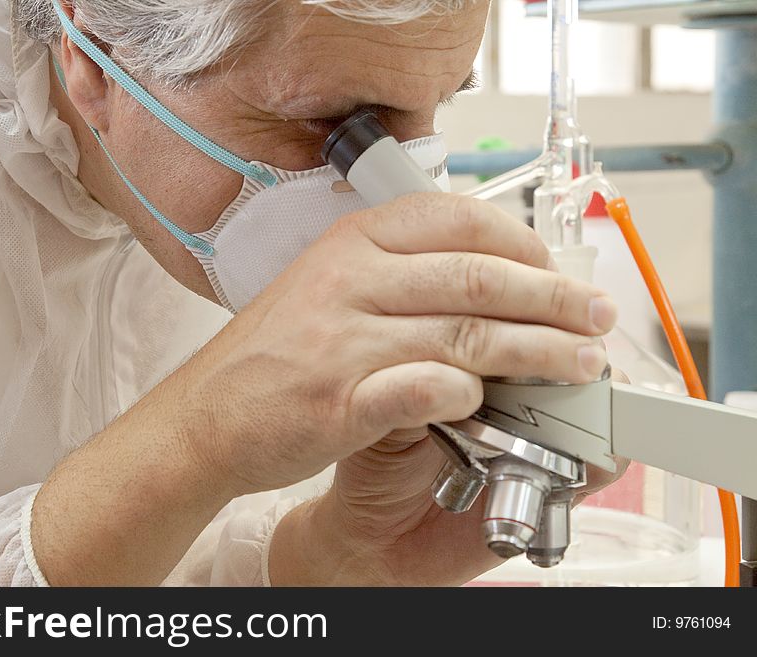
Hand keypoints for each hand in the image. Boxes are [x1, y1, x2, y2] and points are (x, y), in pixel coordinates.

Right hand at [33, 192, 617, 584]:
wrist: (206, 415)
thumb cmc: (274, 353)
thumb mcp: (330, 284)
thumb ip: (400, 274)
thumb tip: (487, 280)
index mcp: (352, 241)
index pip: (456, 220)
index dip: (521, 243)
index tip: (555, 269)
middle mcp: (349, 279)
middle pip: (477, 278)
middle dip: (552, 298)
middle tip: (594, 317)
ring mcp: (343, 340)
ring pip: (466, 334)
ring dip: (537, 351)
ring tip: (579, 364)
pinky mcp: (338, 400)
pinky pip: (422, 388)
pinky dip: (466, 394)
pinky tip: (491, 402)